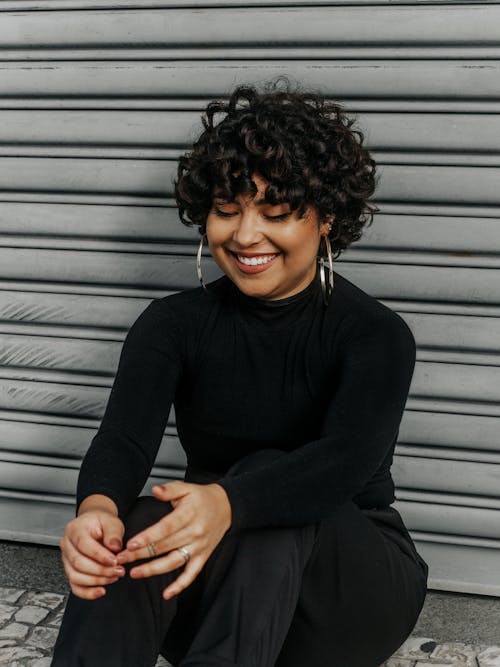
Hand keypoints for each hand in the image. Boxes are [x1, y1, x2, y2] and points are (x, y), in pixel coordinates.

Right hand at [59, 505, 125, 599]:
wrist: (95, 524)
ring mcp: (66, 559)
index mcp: (75, 530)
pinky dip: (87, 592)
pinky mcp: (70, 571)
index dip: (100, 556)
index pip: (84, 545)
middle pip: (79, 563)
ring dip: (97, 581)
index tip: (114, 561)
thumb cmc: (101, 523)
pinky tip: (101, 591)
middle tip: (118, 570)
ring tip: (113, 577)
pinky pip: (75, 586)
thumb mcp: (111, 521)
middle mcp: (67, 545)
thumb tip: (114, 547)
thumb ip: (113, 533)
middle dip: (101, 570)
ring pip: (76, 576)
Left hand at [115, 481, 231, 599]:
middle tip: (121, 559)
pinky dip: (180, 585)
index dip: (147, 537)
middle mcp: (194, 532)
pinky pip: (191, 574)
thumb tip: (155, 490)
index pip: (165, 528)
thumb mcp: (186, 488)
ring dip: (153, 570)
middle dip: (140, 555)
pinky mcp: (203, 556)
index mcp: (188, 514)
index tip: (130, 544)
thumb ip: (170, 489)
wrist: (226, 506)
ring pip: (173, 562)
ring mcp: (199, 547)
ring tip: (134, 573)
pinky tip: (166, 594)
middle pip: (164, 546)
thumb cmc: (202, 497)